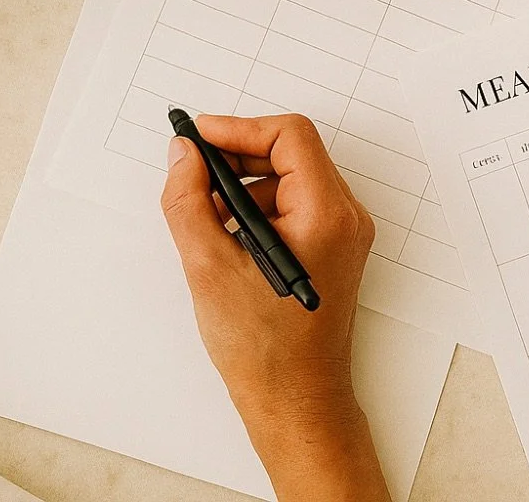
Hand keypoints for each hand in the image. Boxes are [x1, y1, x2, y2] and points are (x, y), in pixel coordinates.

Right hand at [161, 114, 387, 501]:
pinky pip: (294, 206)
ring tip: (207, 220)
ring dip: (244, 187)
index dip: (240, 128)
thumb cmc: (264, 348)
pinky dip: (257, 210)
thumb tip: (183, 155)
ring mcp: (342, 233)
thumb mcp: (209, 267)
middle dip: (238, 158)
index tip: (199, 138)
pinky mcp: (331, 248)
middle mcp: (345, 217)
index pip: (290, 136)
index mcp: (326, 215)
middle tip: (194, 175)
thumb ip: (189, 200)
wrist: (296, 400)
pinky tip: (227, 240)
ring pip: (290, 179)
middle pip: (292, 153)